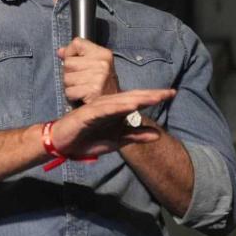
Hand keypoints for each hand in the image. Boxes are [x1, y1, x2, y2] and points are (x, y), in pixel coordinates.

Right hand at [49, 89, 174, 158]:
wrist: (64, 143)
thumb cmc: (89, 138)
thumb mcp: (117, 140)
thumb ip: (136, 136)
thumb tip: (158, 134)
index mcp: (117, 110)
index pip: (138, 101)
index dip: (154, 97)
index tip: (172, 94)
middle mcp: (109, 104)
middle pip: (133, 97)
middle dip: (151, 95)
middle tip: (169, 92)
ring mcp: (99, 107)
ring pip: (122, 101)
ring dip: (138, 98)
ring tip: (155, 97)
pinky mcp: (88, 113)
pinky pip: (105, 109)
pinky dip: (117, 107)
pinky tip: (129, 106)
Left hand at [58, 37, 119, 105]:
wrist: (114, 103)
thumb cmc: (101, 82)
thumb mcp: (93, 63)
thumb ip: (76, 55)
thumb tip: (60, 52)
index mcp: (103, 53)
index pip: (77, 43)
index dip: (70, 53)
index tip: (76, 61)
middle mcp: (102, 63)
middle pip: (68, 63)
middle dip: (70, 72)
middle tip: (81, 79)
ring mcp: (98, 77)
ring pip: (66, 78)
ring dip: (71, 85)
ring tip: (82, 87)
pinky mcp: (93, 91)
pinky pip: (69, 91)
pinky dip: (72, 95)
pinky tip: (82, 95)